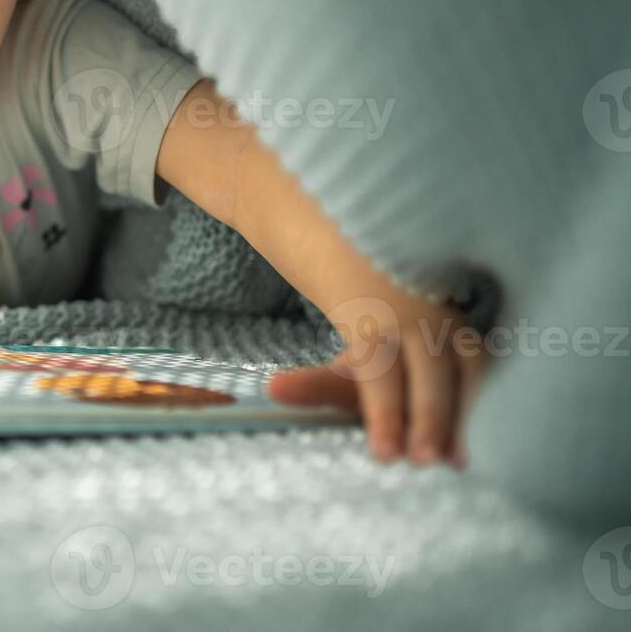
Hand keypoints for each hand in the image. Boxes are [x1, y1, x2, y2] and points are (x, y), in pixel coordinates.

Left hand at [267, 295, 490, 468]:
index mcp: (381, 329)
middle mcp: (424, 329)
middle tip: (420, 461)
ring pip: (470, 369)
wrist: (407, 310)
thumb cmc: (377, 358)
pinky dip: (495, 408)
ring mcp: (460, 336)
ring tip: (458, 461)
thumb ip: (313, 386)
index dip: (384, 412)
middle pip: (428, 370)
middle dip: (427, 417)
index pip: (379, 368)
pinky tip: (493, 445)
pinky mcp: (488, 350)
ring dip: (465, 416)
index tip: (386, 455)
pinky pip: (498, 374)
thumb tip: (272, 390)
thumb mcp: (344, 372)